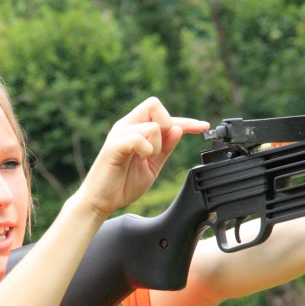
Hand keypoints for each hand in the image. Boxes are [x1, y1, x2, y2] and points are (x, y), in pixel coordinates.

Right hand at [79, 97, 208, 216]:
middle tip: (159, 148)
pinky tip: (139, 159)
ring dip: (156, 146)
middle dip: (167, 124)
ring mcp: (119, 134)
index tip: (204, 127)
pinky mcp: (114, 146)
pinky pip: (139, 138)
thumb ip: (165, 148)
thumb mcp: (153, 165)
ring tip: (144, 159)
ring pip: (153, 125)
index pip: (163, 115)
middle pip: (154, 104)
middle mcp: (126, 126)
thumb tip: (178, 130)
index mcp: (135, 129)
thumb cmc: (122, 183)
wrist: (101, 201)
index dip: (186, 121)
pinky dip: (146, 150)